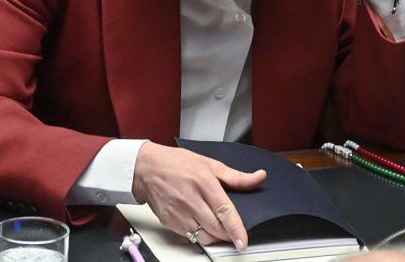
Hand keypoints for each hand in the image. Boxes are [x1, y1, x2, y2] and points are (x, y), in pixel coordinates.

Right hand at [132, 143, 266, 249]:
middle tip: (236, 234)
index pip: (224, 211)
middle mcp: (190, 200)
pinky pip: (190, 236)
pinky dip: (200, 235)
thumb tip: (259, 177)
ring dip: (215, 237)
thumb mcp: (210, 164)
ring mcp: (178, 213)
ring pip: (203, 237)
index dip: (235, 229)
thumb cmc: (176, 163)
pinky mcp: (169, 222)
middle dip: (228, 235)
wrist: (145, 169)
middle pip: (215, 228)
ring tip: (220, 230)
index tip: (243, 241)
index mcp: (203, 183)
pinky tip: (203, 226)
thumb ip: (236, 176)